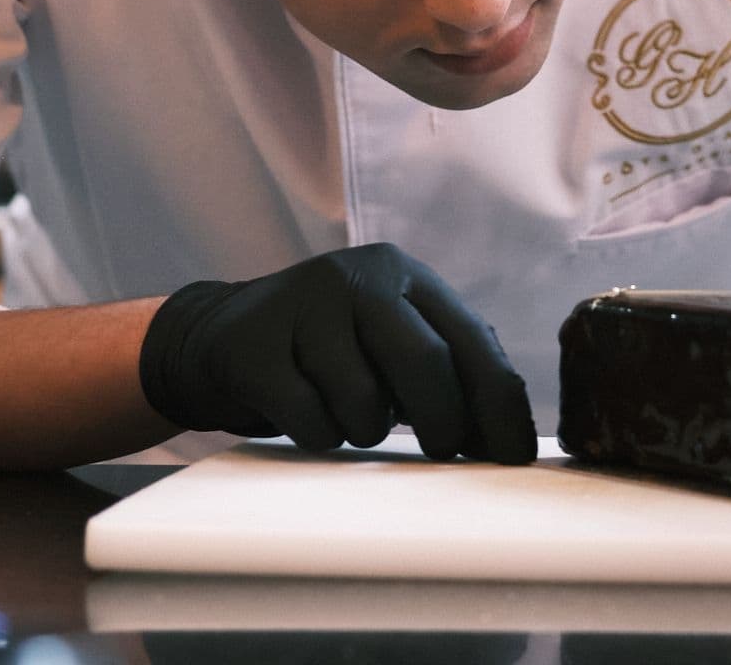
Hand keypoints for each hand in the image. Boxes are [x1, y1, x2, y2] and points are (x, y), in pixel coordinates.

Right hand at [137, 243, 537, 464]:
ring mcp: (302, 305)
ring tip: (349, 415)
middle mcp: (356, 276)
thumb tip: (506, 434)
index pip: (471, 339)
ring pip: (364, 401)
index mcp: (403, 274)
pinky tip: (307, 415)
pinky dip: (318, 434)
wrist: (217, 335)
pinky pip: (310, 418)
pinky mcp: (254, 345)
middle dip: (445, 423)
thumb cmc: (325, 350)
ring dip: (366, 430)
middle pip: (426, 363)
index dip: (500, 404)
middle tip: (443, 452)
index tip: (513, 456)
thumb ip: (446, 365)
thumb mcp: (389, 336)